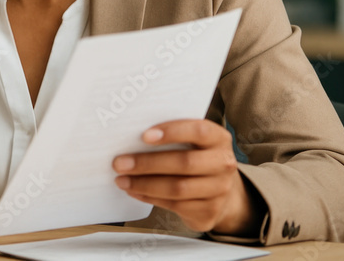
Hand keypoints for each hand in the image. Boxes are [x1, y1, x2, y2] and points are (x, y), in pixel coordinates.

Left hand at [112, 119, 264, 235]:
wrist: (218, 189)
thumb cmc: (195, 156)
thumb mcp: (191, 141)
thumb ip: (170, 135)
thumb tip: (129, 134)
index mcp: (218, 138)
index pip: (198, 131)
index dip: (172, 132)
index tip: (144, 136)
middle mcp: (224, 164)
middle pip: (185, 163)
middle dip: (147, 163)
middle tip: (119, 163)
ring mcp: (219, 190)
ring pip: (178, 188)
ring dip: (144, 184)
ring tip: (122, 180)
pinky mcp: (209, 211)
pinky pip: (175, 205)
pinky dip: (149, 198)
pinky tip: (134, 191)